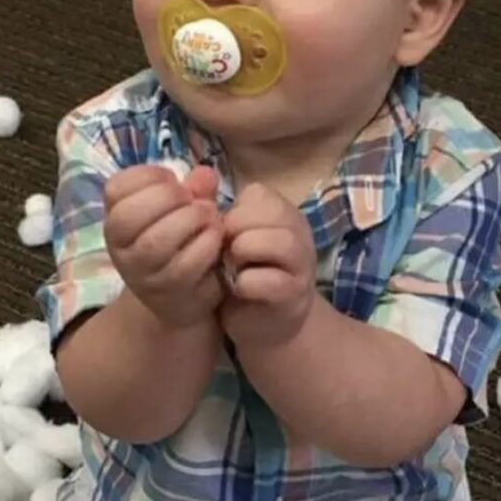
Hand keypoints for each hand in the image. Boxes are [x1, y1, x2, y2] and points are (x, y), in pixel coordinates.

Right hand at [104, 164, 223, 327]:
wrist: (182, 299)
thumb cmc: (181, 244)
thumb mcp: (184, 211)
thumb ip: (194, 190)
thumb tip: (206, 174)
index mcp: (118, 220)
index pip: (115, 188)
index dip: (148, 176)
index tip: (172, 180)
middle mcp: (121, 249)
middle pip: (129, 215)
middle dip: (168, 197)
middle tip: (193, 200)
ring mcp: (142, 275)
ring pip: (156, 241)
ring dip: (190, 220)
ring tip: (209, 218)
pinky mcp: (168, 295)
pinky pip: (185, 265)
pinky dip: (206, 244)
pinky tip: (216, 239)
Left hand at [219, 183, 316, 350]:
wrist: (264, 323)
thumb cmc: (243, 274)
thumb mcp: (229, 240)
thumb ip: (218, 212)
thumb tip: (198, 177)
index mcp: (283, 213)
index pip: (259, 194)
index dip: (234, 213)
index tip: (225, 235)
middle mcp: (299, 233)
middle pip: (271, 213)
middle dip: (237, 232)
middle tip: (225, 253)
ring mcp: (302, 264)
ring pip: (280, 242)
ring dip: (245, 253)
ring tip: (232, 268)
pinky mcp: (295, 295)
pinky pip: (273, 280)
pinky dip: (248, 283)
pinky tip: (239, 289)